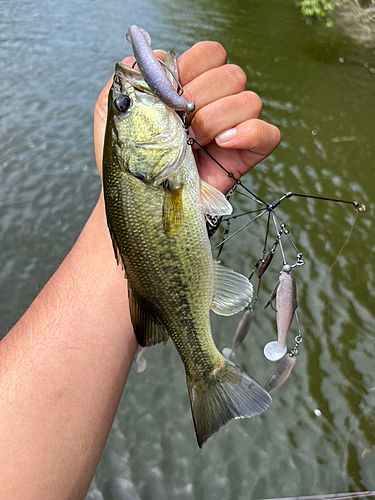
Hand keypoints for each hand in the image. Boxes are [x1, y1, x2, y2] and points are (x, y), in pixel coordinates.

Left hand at [94, 41, 280, 193]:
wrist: (142, 201)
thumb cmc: (130, 161)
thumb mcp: (113, 114)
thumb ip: (129, 78)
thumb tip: (160, 57)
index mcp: (190, 87)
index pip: (211, 53)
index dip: (194, 65)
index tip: (171, 90)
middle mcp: (216, 104)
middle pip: (233, 74)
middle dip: (202, 98)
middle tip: (180, 124)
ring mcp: (233, 129)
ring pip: (250, 100)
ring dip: (217, 120)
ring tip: (194, 142)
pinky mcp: (246, 154)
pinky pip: (268, 133)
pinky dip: (248, 133)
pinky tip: (221, 144)